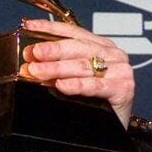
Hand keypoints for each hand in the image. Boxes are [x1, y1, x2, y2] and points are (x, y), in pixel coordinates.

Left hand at [19, 18, 134, 129]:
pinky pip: (95, 85)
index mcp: (98, 45)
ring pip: (83, 66)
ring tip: (37, 71)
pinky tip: (62, 85)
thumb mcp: (70, 77)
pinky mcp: (123, 88)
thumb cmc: (92, 99)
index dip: (49, 28)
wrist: (113, 125)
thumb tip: (27, 64)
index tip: (29, 26)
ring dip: (57, 68)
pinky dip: (76, 85)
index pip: (71, 32)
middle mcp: (111, 53)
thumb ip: (53, 67)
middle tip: (32, 53)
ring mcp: (119, 70)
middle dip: (52, 50)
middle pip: (77, 47)